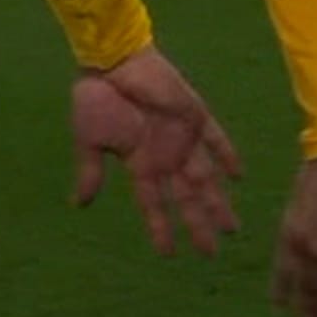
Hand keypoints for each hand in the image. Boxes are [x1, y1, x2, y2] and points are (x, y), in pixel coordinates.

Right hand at [71, 47, 241, 256]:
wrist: (111, 62)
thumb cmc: (95, 100)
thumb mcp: (89, 142)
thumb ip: (90, 172)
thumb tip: (79, 205)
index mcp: (140, 164)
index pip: (154, 204)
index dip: (161, 229)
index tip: (169, 254)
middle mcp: (165, 156)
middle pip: (186, 198)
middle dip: (198, 224)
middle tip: (212, 251)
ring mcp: (182, 137)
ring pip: (205, 177)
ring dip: (217, 201)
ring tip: (231, 227)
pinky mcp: (195, 114)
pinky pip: (215, 138)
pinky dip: (227, 155)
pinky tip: (238, 176)